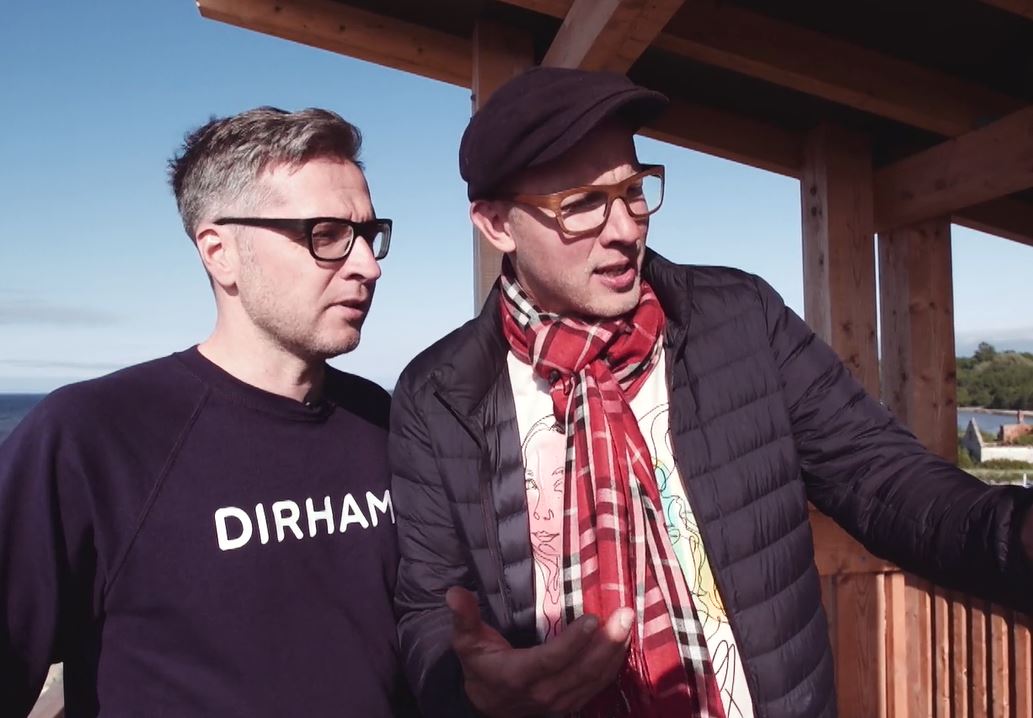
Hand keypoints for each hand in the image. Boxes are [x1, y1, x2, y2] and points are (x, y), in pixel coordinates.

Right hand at [447, 586, 632, 716]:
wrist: (488, 705)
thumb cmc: (479, 666)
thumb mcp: (466, 642)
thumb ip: (464, 617)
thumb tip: (454, 592)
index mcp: (518, 675)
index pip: (551, 660)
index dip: (572, 642)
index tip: (591, 619)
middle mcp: (543, 692)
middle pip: (582, 670)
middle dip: (606, 642)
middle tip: (625, 614)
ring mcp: (561, 701)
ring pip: (595, 679)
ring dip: (615, 651)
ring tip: (629, 622)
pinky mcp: (572, 702)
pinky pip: (598, 685)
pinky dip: (613, 664)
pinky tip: (624, 642)